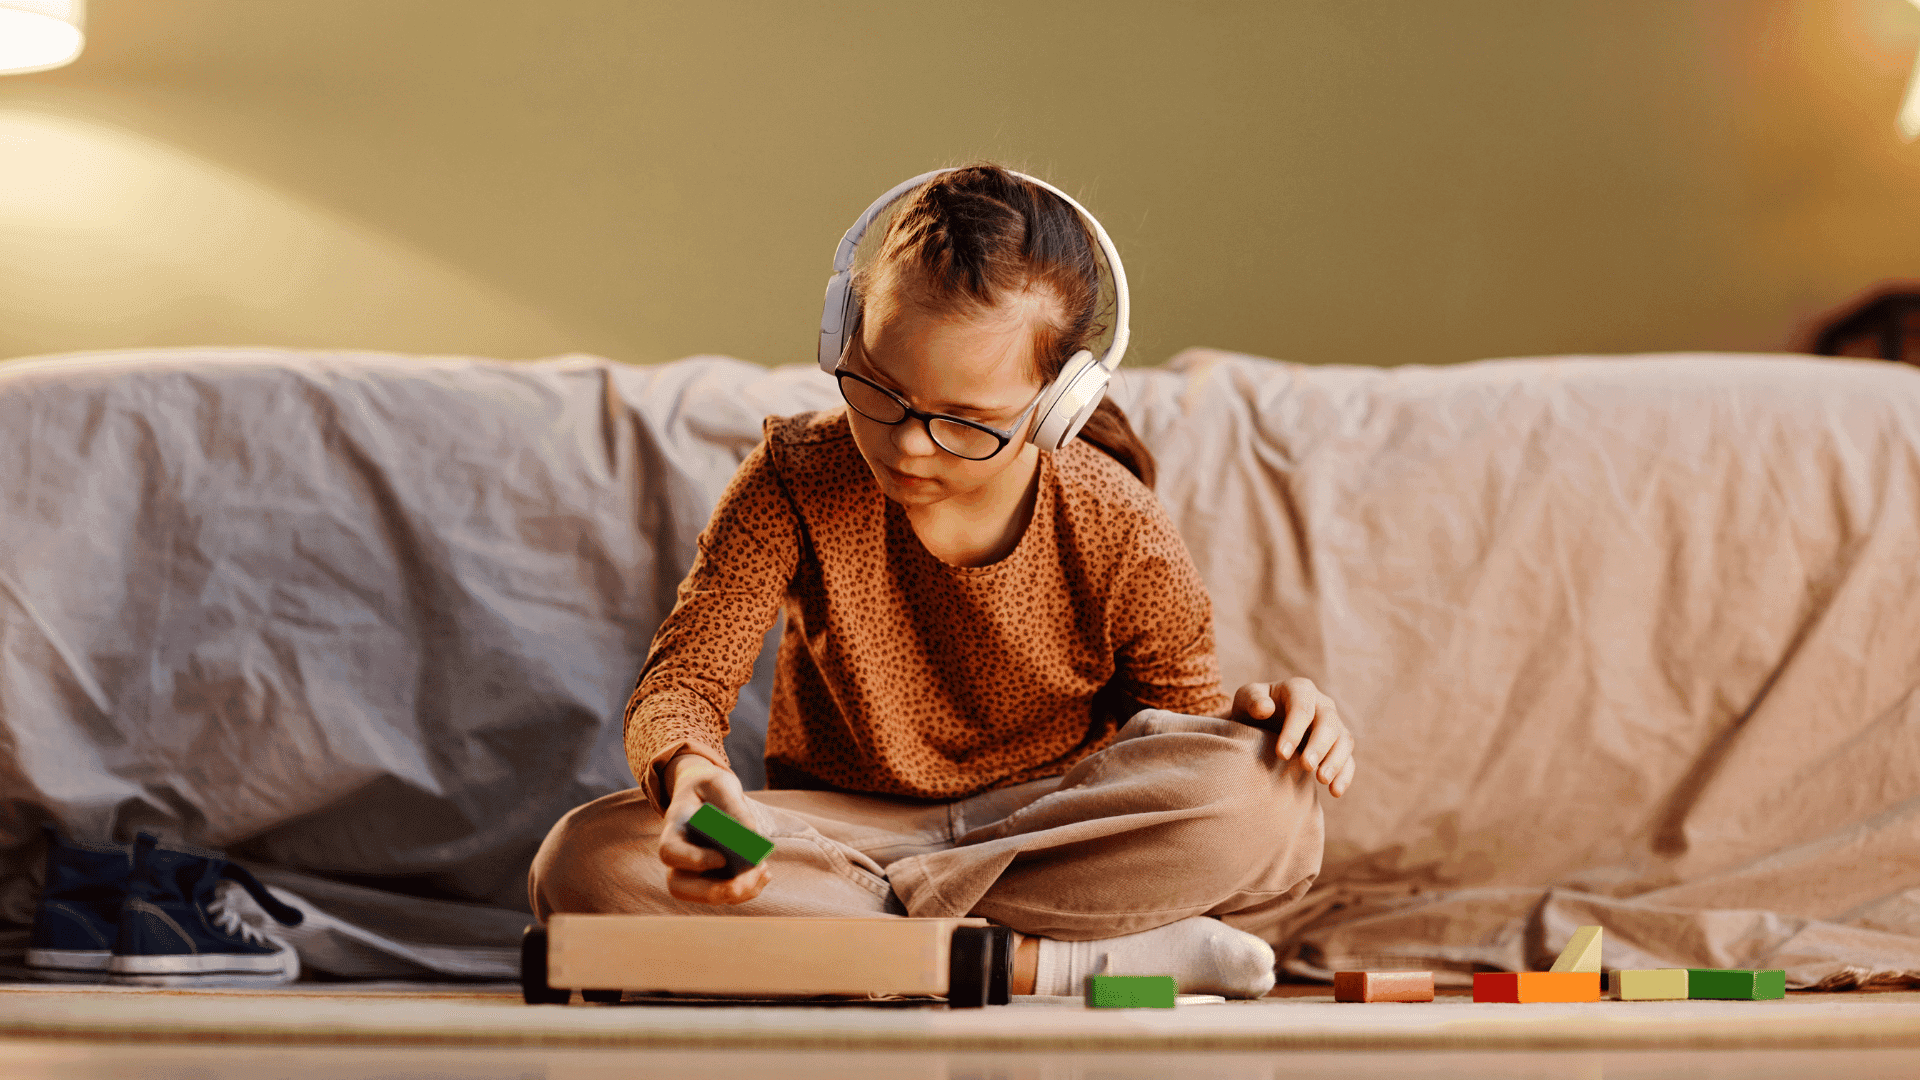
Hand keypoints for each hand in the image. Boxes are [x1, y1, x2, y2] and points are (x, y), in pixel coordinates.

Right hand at [658, 753, 772, 904]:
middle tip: (739, 886)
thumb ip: (732, 803)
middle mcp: (678, 856)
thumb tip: (751, 832)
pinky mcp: (713, 876)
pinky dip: (748, 888)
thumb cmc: (709, 787)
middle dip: (711, 892)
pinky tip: (765, 872)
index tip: (721, 858)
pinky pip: (726, 893)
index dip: (692, 860)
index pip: (669, 852)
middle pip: (679, 886)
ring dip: (736, 893)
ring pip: (706, 896)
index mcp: (673, 829)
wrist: (705, 794)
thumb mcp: (718, 783)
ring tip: (762, 872)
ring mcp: (693, 871)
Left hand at [1232, 677, 1356, 797]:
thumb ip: (1252, 700)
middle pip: (1328, 723)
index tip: (1281, 754)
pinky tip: (1335, 791)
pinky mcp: (1338, 745)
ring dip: (1336, 761)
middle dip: (1319, 746)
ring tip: (1321, 780)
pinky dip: (1345, 775)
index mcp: (1300, 689)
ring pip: (1344, 740)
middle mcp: (1322, 704)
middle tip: (1306, 766)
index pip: (1302, 708)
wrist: (1261, 725)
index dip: (1294, 731)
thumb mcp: (1246, 700)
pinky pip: (1349, 759)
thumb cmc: (1253, 710)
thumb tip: (1265, 708)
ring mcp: (1333, 725)